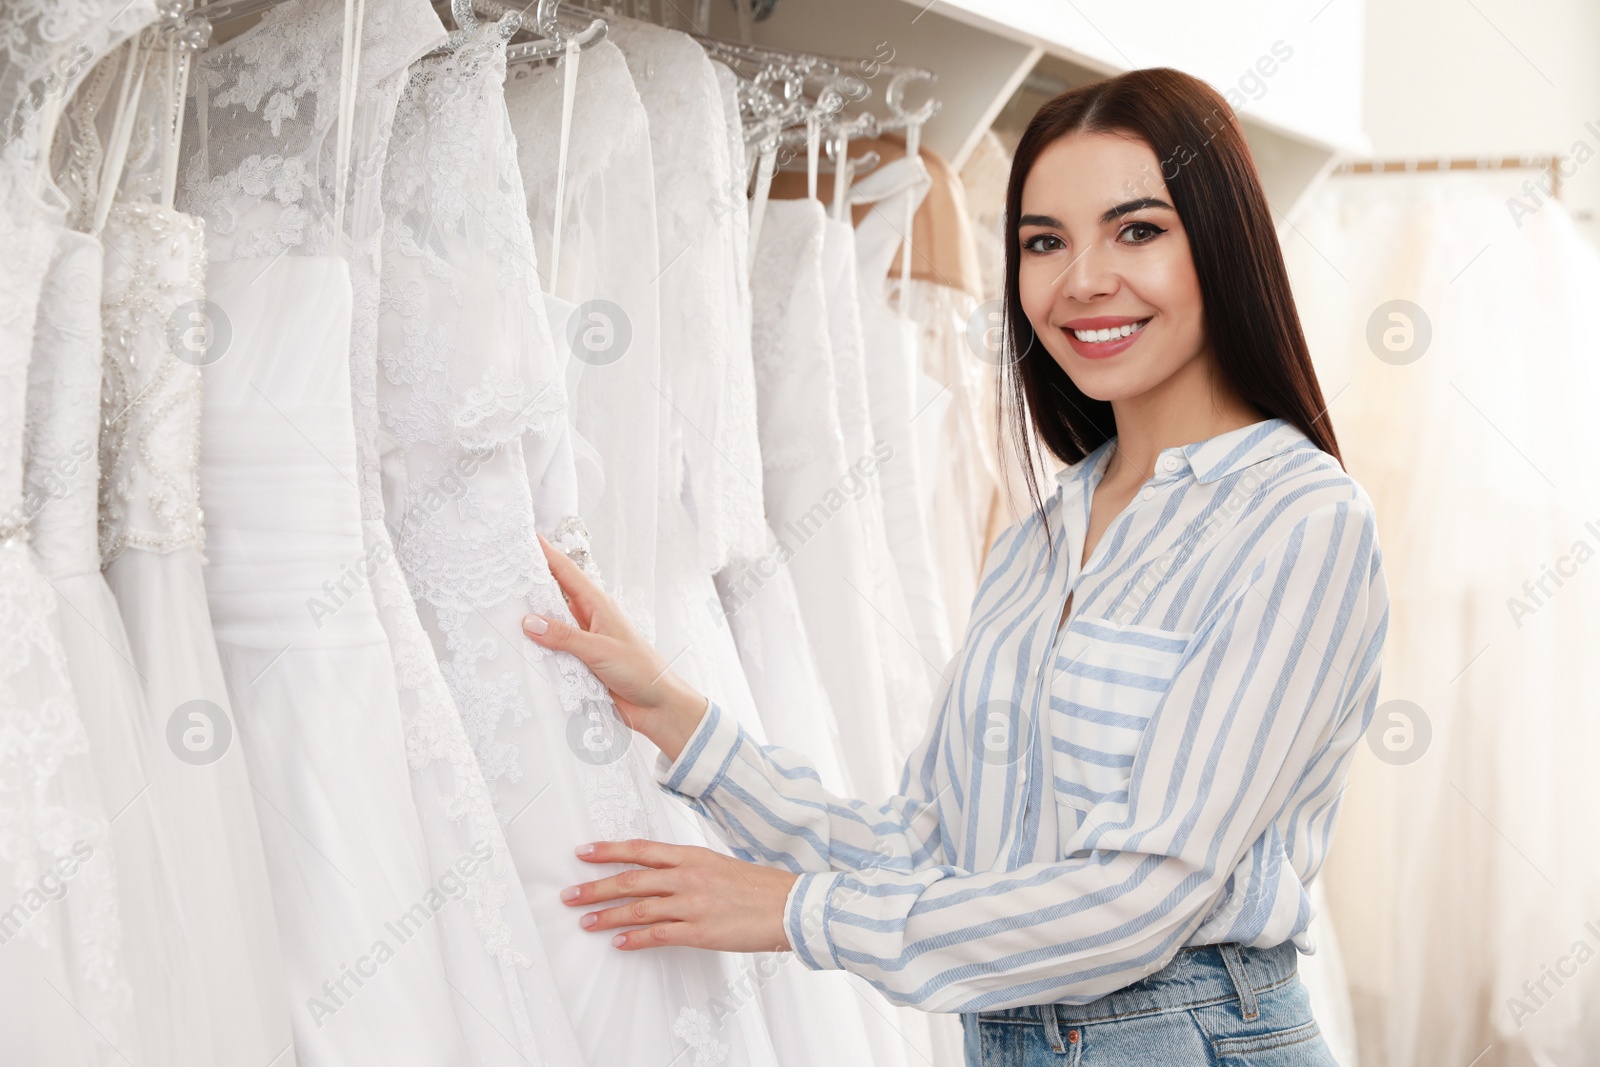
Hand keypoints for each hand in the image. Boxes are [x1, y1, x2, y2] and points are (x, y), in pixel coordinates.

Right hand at [522, 532, 707, 760]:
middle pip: (553, 596)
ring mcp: (582, 641)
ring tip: (498, 609)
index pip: (566, 572)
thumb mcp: (600, 650)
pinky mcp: (579, 664)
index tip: (526, 537)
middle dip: (529, 584)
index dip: (546, 553)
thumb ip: (565, 637)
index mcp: (598, 605)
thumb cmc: (641, 670)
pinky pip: (552, 651)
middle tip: (500, 573)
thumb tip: (529, 622)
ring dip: (530, 620)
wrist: (657, 706)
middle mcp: (588, 619)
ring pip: (549, 624)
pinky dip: (536, 649)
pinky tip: (517, 649)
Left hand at [560, 838, 797, 952]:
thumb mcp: (718, 864)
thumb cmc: (757, 886)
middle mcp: (687, 876)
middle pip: (630, 879)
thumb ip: (687, 867)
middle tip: (570, 894)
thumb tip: (659, 872)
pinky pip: (658, 935)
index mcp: (691, 856)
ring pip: (638, 908)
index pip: (640, 850)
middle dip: (595, 887)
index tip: (583, 852)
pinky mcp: (699, 931)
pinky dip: (634, 939)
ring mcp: (692, 904)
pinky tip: (618, 943)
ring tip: (585, 922)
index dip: (608, 851)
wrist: (787, 905)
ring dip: (607, 915)